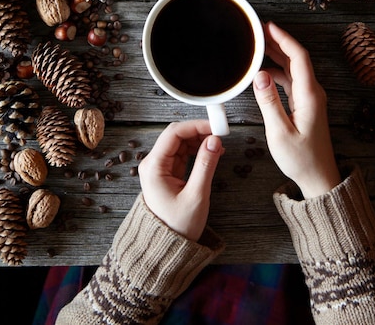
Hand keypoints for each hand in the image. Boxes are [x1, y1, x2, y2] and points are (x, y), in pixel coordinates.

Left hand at [138, 120, 223, 241]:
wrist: (165, 249)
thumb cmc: (177, 227)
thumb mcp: (196, 195)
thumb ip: (206, 165)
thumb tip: (215, 141)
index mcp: (154, 166)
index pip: (174, 133)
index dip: (196, 126)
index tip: (216, 127)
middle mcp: (154, 164)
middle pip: (177, 135)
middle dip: (199, 131)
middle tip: (221, 134)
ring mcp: (160, 169)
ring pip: (181, 144)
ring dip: (200, 140)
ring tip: (219, 146)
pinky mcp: (167, 174)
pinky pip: (183, 155)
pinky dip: (197, 151)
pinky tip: (211, 153)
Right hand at [253, 21, 340, 197]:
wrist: (319, 177)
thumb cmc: (301, 158)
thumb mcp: (279, 132)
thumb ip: (269, 102)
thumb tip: (260, 75)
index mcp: (309, 95)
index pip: (298, 57)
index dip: (284, 38)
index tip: (269, 26)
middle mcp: (313, 92)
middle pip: (296, 58)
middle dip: (278, 41)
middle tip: (259, 31)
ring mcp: (310, 98)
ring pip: (293, 68)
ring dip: (277, 55)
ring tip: (258, 46)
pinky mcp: (306, 105)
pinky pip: (291, 80)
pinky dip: (277, 71)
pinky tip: (263, 71)